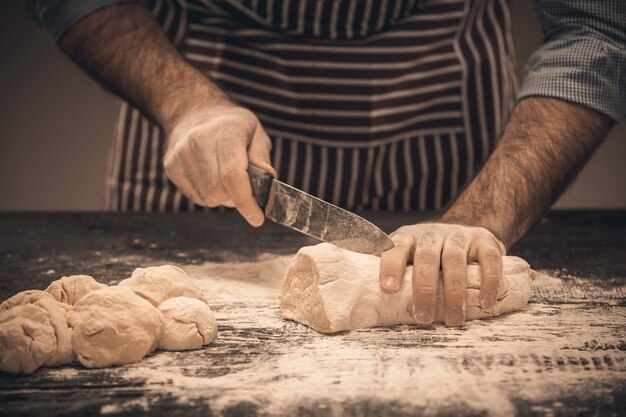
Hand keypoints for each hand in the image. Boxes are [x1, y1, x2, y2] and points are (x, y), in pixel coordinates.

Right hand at [163, 105, 275, 226]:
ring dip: (221, 197)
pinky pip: (194, 196)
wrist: (194, 111)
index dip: (245, 201)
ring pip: (206, 198)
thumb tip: (268, 181)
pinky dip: (207, 194)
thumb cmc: (232, 126)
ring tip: (224, 178)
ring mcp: (181, 153)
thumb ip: (262, 159)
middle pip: (219, 191)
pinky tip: (209, 177)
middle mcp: (199, 141)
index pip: (233, 175)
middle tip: (243, 186)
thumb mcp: (255, 134)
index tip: (257, 219)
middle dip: (236, 197)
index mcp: (226, 131)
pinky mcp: (171, 165)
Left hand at [378, 223, 505, 325]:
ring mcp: (459, 235)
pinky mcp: (485, 241)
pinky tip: (486, 301)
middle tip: (423, 317)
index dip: (391, 266)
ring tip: (453, 319)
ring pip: (454, 259)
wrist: (466, 229)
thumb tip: (367, 299)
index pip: (396, 248)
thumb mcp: (409, 256)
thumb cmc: (429, 254)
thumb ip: (394, 273)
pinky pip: (489, 258)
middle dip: (424, 289)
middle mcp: (432, 233)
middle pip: (426, 257)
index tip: (388, 289)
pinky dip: (488, 281)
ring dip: (454, 292)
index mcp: (409, 237)